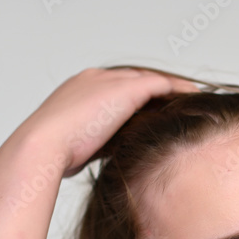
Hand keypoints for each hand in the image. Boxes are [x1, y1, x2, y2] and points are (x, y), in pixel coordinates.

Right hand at [11, 67, 198, 177]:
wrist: (43, 146)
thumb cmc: (53, 155)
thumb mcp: (75, 147)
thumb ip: (92, 145)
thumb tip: (97, 160)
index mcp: (79, 90)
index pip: (115, 88)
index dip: (136, 98)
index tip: (152, 111)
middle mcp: (95, 78)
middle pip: (135, 78)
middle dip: (156, 90)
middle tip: (178, 102)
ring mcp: (110, 81)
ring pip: (150, 79)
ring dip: (172, 89)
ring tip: (192, 100)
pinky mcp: (126, 89)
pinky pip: (161, 84)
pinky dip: (178, 90)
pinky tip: (194, 98)